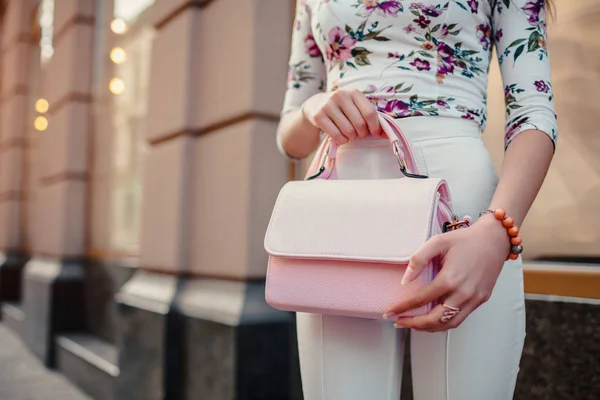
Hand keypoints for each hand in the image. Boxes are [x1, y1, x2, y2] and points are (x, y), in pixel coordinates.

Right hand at [301, 89, 380, 144]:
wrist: (315, 105)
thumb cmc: (341, 108)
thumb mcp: (354, 105)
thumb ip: (369, 115)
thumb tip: (387, 133)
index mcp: (353, 92)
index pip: (370, 112)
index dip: (375, 126)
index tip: (375, 133)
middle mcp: (340, 96)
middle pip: (359, 124)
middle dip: (362, 133)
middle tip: (358, 134)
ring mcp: (328, 105)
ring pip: (348, 131)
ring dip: (351, 137)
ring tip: (349, 135)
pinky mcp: (318, 116)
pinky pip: (336, 135)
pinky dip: (341, 140)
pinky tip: (341, 137)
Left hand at [385, 215, 510, 331]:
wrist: (494, 239)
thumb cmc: (465, 239)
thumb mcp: (437, 242)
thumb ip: (418, 260)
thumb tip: (405, 280)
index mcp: (450, 279)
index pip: (420, 300)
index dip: (402, 308)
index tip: (389, 311)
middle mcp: (463, 293)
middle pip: (434, 319)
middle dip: (413, 324)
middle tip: (398, 322)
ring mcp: (473, 299)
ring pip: (448, 324)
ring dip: (428, 328)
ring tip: (413, 324)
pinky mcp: (480, 300)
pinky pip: (460, 318)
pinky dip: (444, 323)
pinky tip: (433, 319)